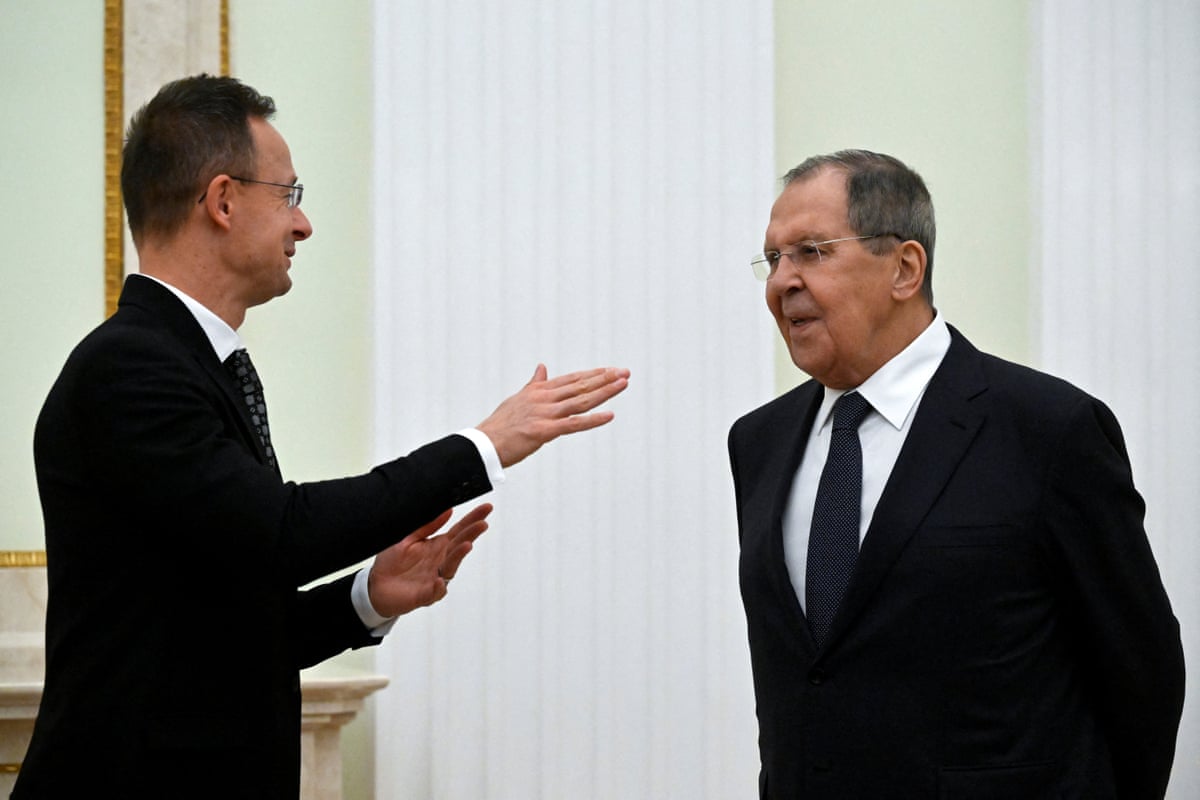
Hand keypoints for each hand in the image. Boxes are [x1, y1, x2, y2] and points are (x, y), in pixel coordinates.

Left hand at [366, 503, 492, 617]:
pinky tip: (440, 581)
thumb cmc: (392, 563)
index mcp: (438, 546)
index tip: (486, 508)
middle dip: (472, 534)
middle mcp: (440, 561)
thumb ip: (428, 526)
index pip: (459, 531)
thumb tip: (448, 509)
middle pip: (460, 546)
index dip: (473, 519)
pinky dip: (438, 587)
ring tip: (466, 545)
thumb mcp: (408, 538)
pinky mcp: (424, 595)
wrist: (376, 586)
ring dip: (459, 556)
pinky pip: (434, 592)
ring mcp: (435, 578)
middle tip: (482, 524)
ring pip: (451, 567)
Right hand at [477, 364, 630, 466]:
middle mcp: (544, 398)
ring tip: (623, 384)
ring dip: (604, 392)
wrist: (484, 443)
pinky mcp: (544, 431)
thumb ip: (534, 383)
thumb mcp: (518, 398)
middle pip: (581, 386)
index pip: (573, 379)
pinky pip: (573, 424)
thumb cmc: (500, 424)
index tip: (611, 370)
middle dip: (605, 379)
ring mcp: (545, 414)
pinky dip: (592, 419)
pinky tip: (609, 415)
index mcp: (539, 390)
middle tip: (625, 373)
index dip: (594, 374)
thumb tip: (542, 367)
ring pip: (581, 400)